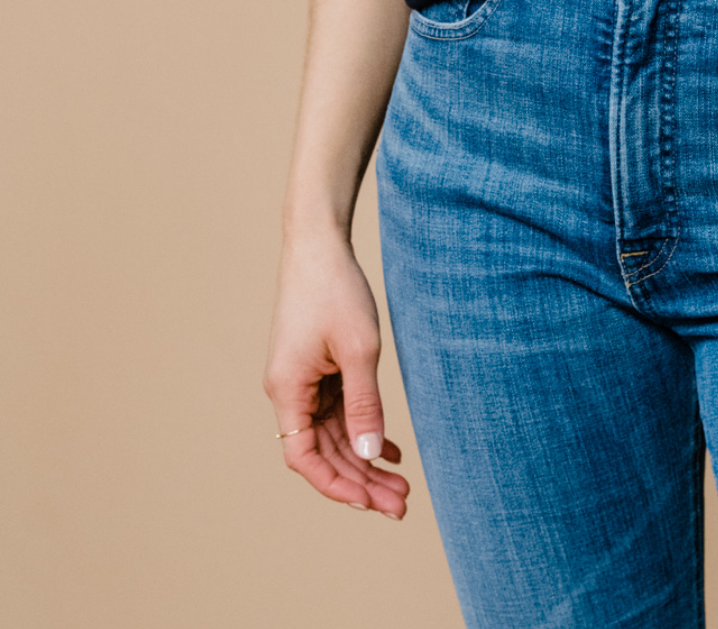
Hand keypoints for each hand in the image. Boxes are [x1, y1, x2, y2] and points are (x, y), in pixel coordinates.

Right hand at [264, 231, 410, 518]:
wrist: (319, 244)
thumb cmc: (336, 289)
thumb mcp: (358, 349)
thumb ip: (363, 404)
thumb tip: (369, 454)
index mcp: (287, 391)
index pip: (306, 458)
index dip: (337, 485)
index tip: (371, 502)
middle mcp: (289, 392)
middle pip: (323, 452)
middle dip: (360, 480)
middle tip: (401, 503)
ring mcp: (303, 381)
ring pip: (334, 435)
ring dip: (364, 459)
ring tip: (401, 483)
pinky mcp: (317, 369)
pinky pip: (339, 412)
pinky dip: (363, 429)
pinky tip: (391, 449)